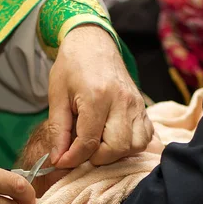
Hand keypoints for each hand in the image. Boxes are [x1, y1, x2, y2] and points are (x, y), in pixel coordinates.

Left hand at [48, 25, 153, 167]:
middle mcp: (121, 101)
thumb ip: (58, 130)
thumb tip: (58, 158)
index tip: (62, 161)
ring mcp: (136, 104)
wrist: (93, 42)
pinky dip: (131, 145)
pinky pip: (146, 137)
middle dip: (97, 158)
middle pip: (116, 148)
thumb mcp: (57, 96)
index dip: (73, 158)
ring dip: (116, 153)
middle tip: (82, 152)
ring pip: (134, 145)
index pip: (89, 141)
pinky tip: (115, 139)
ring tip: (99, 146)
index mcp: (97, 96)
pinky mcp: (143, 106)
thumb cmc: (71, 67)